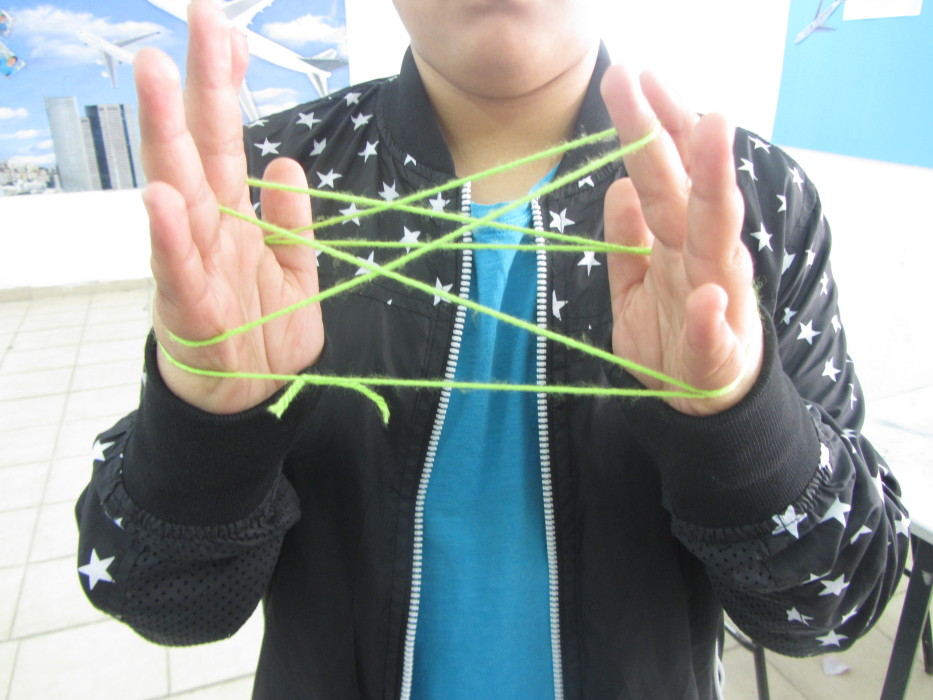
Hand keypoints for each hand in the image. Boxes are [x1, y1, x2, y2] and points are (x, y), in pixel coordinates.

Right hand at [136, 0, 322, 413]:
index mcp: (233, 217)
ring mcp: (193, 266)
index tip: (228, 30)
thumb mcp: (295, 269)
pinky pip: (180, 271)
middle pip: (198, 147)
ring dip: (167, 136)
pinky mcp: (190, 312)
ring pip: (178, 192)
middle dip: (197, 85)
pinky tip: (160, 198)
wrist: (250, 399)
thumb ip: (293, 219)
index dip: (226, 86)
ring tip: (157, 78)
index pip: (226, 139)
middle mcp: (206, 230)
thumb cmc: (264, 331)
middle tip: (193, 19)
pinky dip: (171, 237)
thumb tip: (286, 160)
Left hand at [600, 67, 762, 415]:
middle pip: (687, 188)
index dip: (649, 130)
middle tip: (646, 78)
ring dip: (714, 188)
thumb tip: (619, 186)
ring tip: (711, 132)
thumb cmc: (669, 331)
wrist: (698, 400)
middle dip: (670, 132)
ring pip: (715, 239)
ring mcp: (714, 301)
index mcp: (678, 239)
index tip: (634, 79)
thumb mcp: (633, 281)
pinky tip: (706, 301)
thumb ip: (628, 237)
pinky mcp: (717, 353)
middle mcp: (701, 258)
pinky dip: (709, 320)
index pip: (666, 174)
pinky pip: (712, 335)